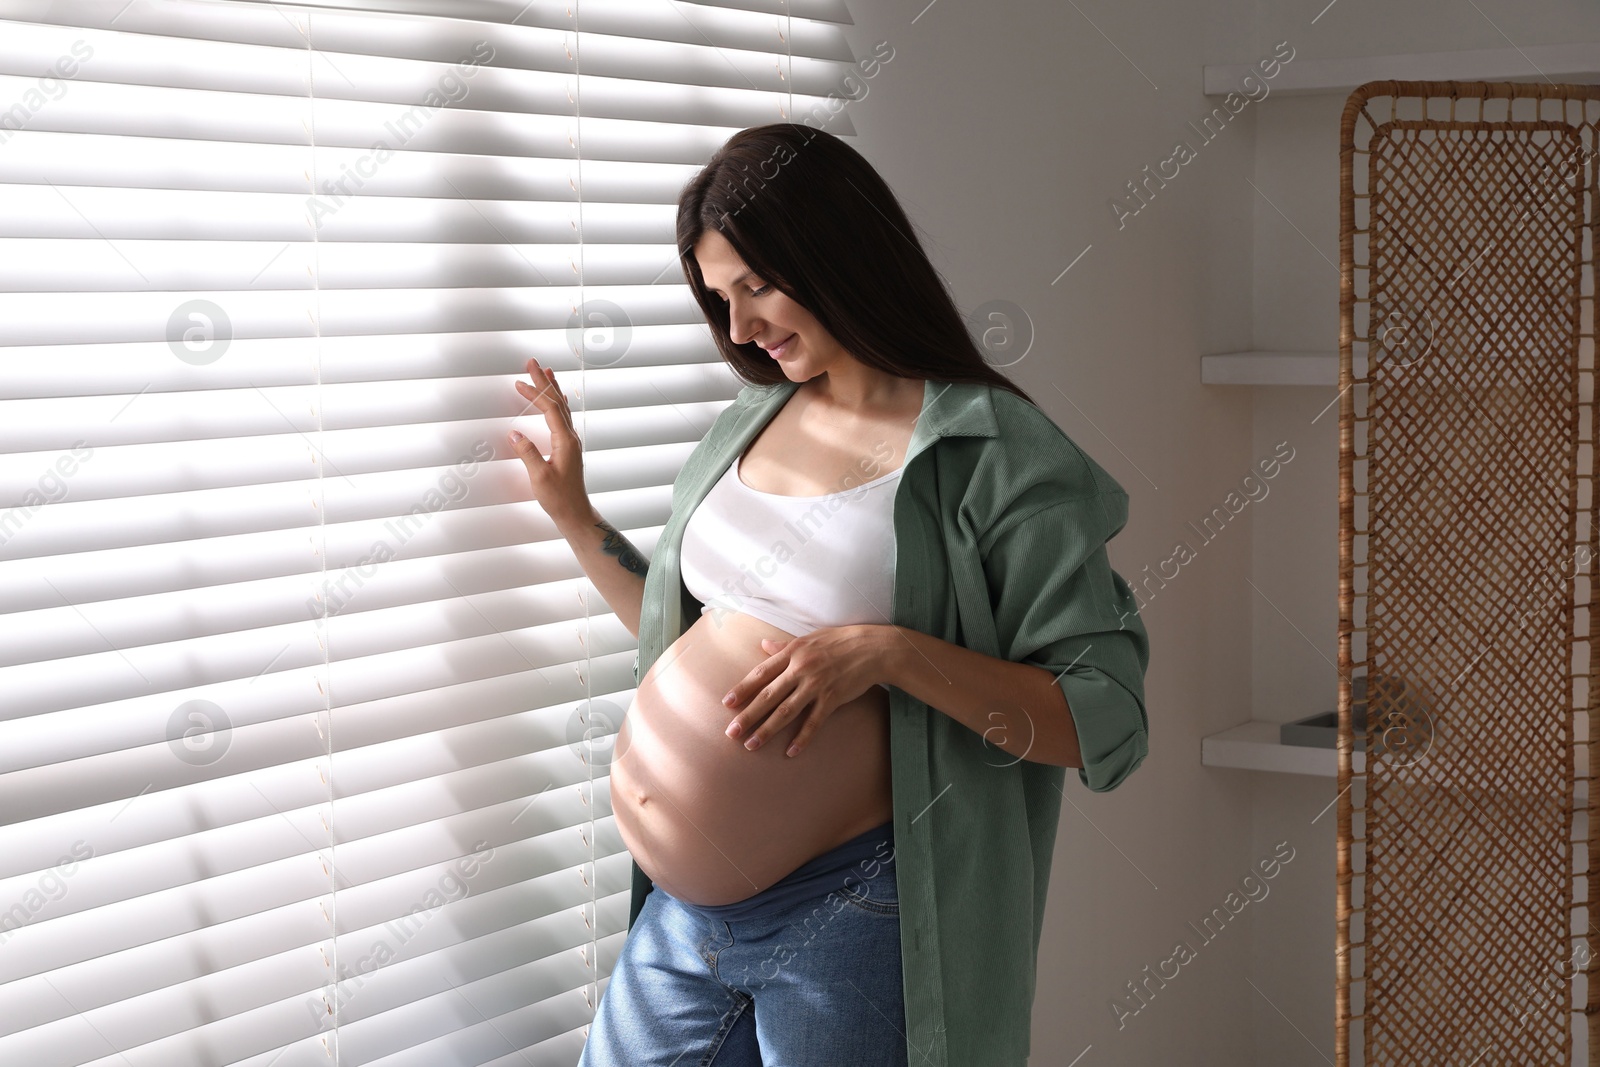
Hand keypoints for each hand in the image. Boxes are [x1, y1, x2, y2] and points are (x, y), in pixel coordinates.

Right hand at [509, 357, 588, 521]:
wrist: (575, 513)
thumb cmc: (559, 498)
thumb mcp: (539, 476)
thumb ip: (527, 453)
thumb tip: (514, 432)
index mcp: (565, 441)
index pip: (550, 409)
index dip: (535, 393)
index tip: (519, 381)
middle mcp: (571, 438)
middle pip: (558, 402)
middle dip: (544, 382)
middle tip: (533, 362)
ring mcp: (571, 442)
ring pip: (562, 408)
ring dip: (552, 389)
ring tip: (546, 372)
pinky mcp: (568, 448)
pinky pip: (563, 418)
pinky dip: (557, 404)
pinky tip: (557, 400)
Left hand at [721, 625, 884, 757]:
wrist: (872, 648)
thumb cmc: (839, 641)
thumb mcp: (809, 638)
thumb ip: (784, 646)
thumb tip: (763, 645)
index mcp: (793, 653)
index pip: (761, 674)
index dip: (743, 690)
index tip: (727, 704)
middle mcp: (801, 669)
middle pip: (768, 696)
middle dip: (748, 716)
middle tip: (731, 733)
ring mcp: (816, 685)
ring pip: (786, 712)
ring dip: (767, 730)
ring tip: (751, 745)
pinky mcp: (832, 698)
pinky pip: (814, 722)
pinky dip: (802, 738)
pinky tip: (790, 752)